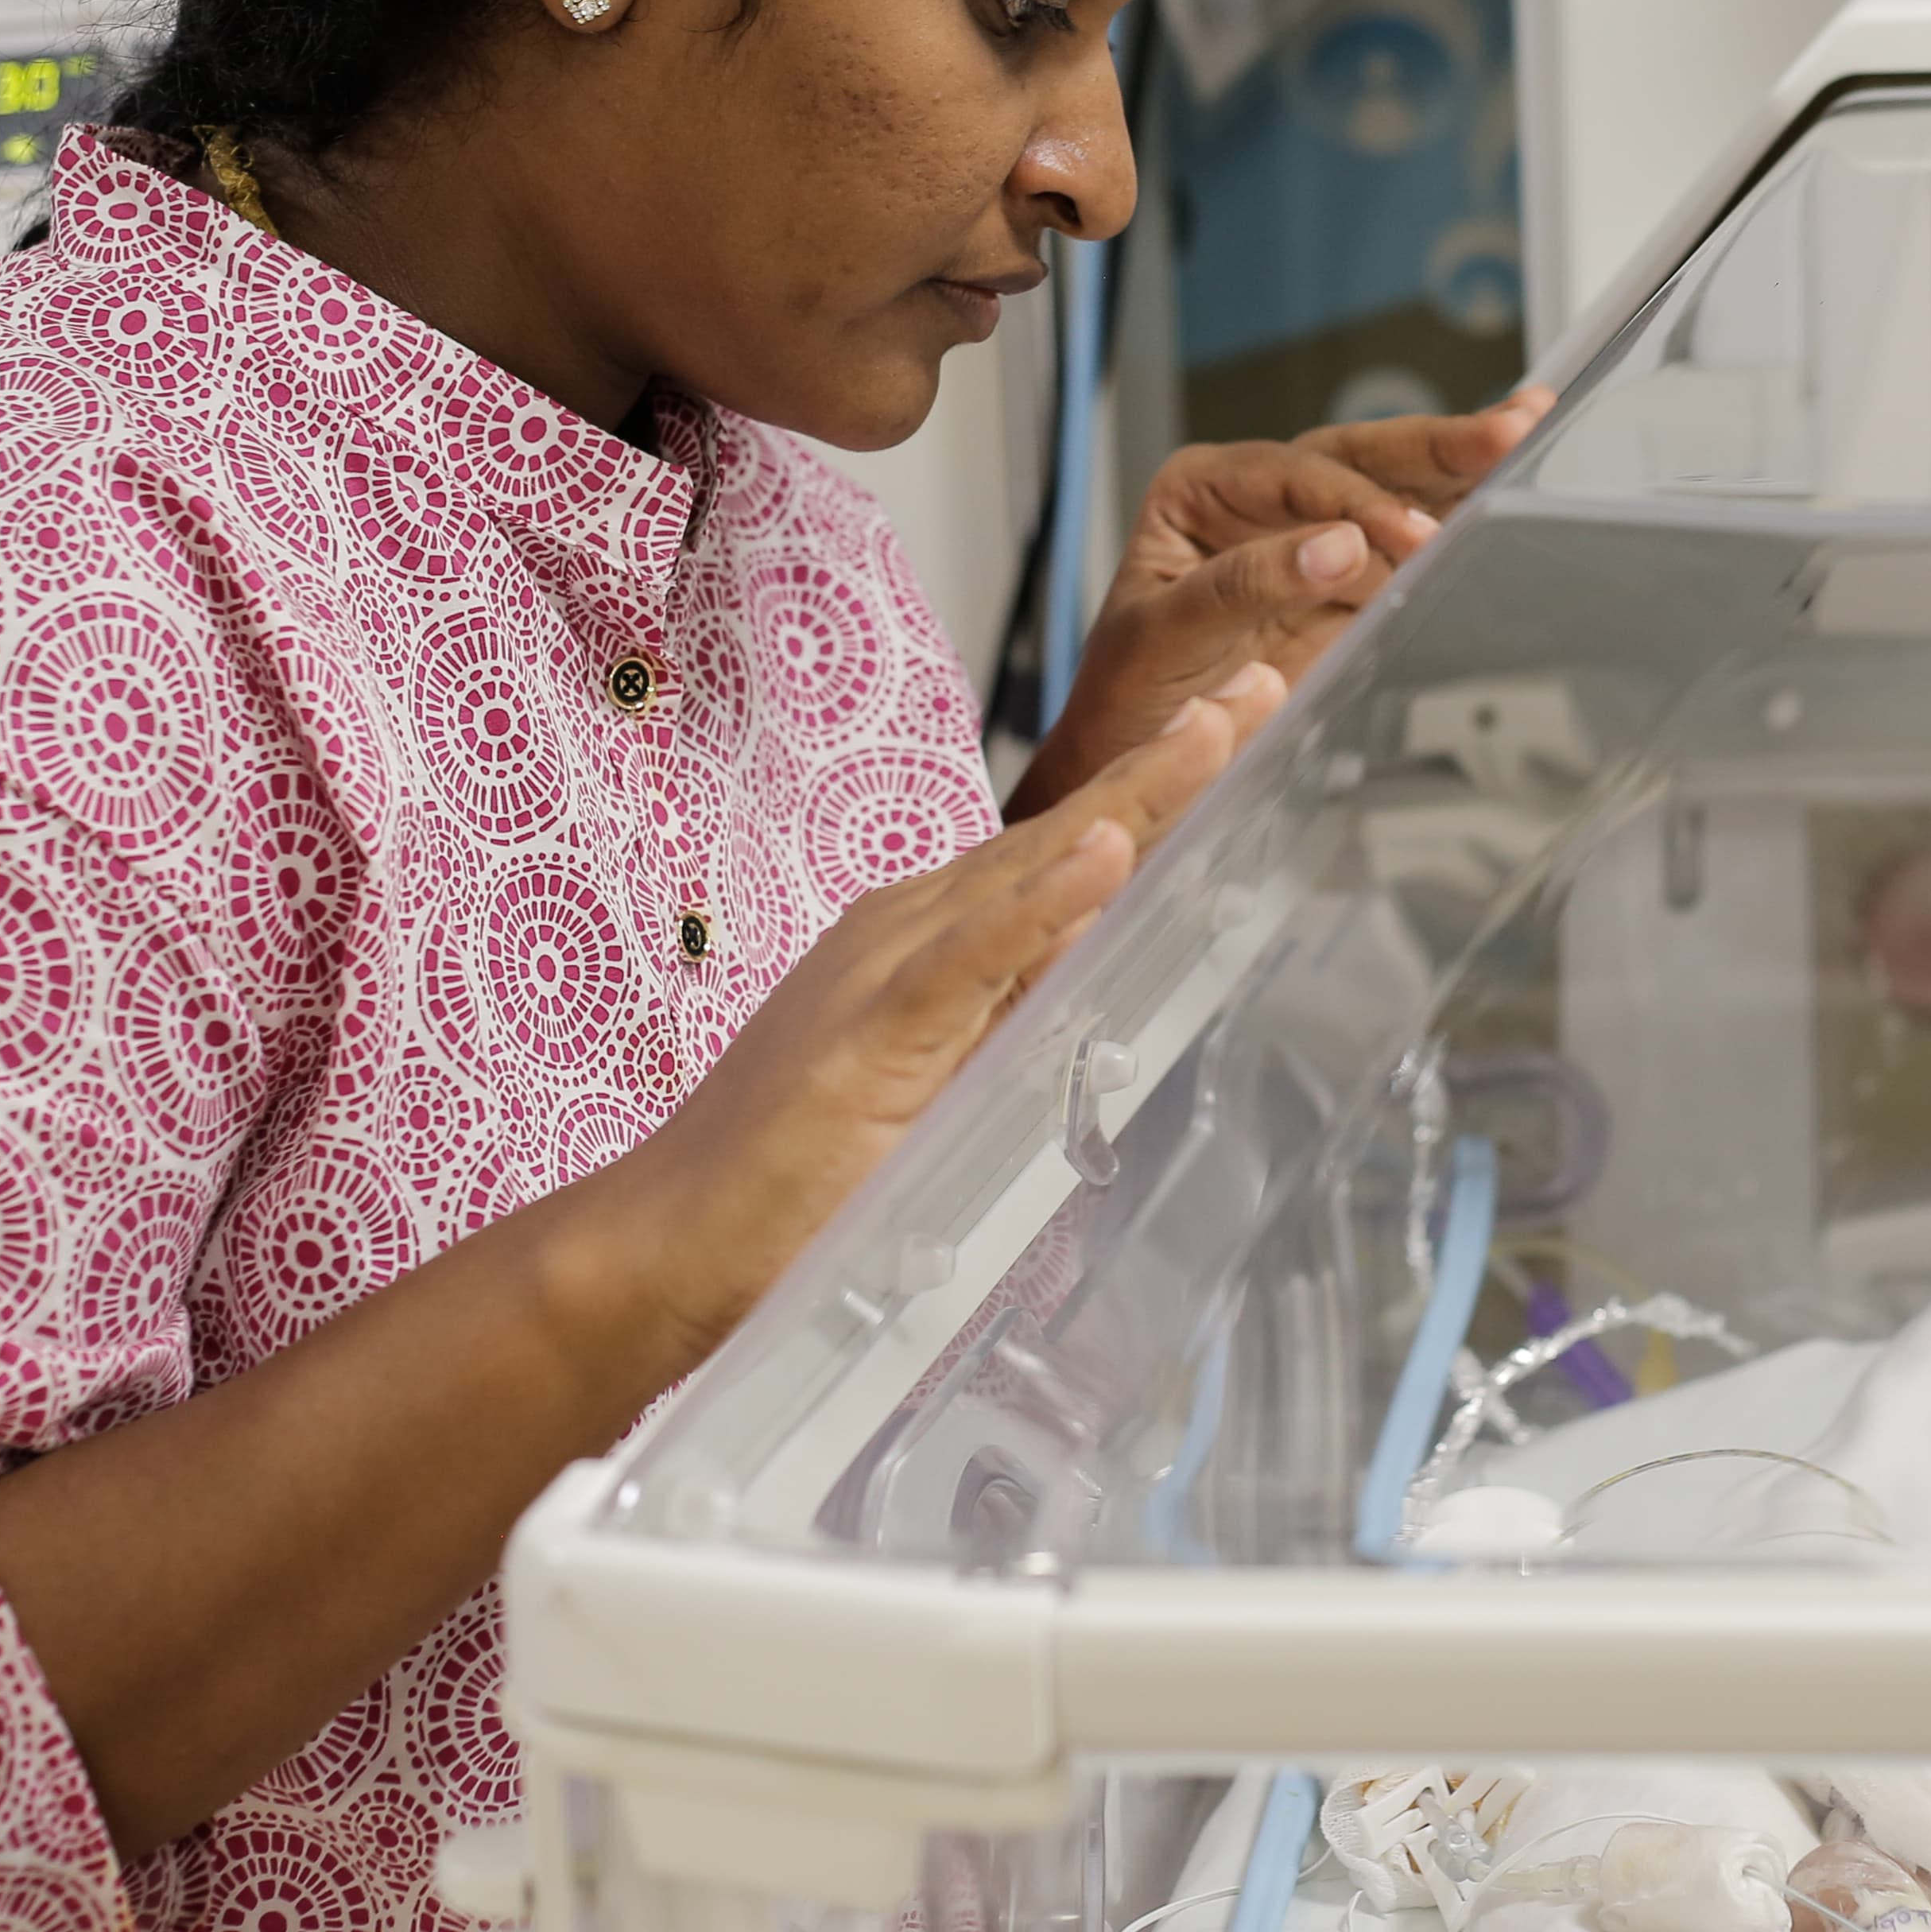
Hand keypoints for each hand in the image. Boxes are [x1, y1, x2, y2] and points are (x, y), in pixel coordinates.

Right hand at [610, 677, 1265, 1350]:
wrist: (667, 1244)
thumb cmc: (790, 1180)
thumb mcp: (940, 1089)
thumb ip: (1011, 1024)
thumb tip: (1099, 972)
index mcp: (928, 940)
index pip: (1062, 852)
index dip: (1152, 792)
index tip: (1235, 726)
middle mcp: (908, 929)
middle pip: (1062, 833)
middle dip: (1166, 763)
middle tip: (1263, 687)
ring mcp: (885, 970)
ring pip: (1029, 867)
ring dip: (1130, 800)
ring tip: (1217, 731)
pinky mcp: (870, 1030)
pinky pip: (972, 957)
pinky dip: (1043, 904)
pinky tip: (1106, 854)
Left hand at [1011, 388, 1552, 817]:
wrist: (1129, 768)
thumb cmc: (1124, 700)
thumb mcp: (1162, 640)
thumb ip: (1244, 586)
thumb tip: (1341, 547)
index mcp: (1202, 489)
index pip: (1295, 476)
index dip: (1357, 502)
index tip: (1408, 539)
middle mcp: (1259, 499)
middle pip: (1357, 459)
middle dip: (1435, 445)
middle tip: (1510, 427)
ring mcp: (1308, 539)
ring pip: (1392, 489)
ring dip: (1461, 466)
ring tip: (1530, 427)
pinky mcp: (1346, 587)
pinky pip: (1407, 548)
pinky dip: (1459, 521)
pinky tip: (1510, 488)